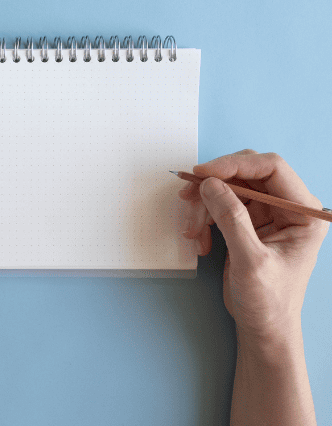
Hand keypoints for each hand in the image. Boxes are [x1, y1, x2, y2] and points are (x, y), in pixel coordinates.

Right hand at [179, 150, 326, 341]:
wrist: (263, 328)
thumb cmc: (268, 302)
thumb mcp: (250, 261)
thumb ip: (232, 219)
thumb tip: (210, 184)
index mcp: (304, 213)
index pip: (272, 168)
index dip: (235, 164)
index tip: (202, 174)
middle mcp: (289, 208)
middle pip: (248, 173)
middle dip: (215, 184)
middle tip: (187, 195)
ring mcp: (269, 214)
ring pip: (229, 187)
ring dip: (205, 205)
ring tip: (192, 230)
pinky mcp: (250, 223)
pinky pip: (221, 205)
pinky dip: (205, 218)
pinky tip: (200, 240)